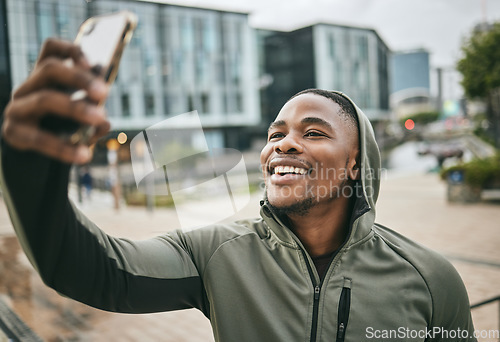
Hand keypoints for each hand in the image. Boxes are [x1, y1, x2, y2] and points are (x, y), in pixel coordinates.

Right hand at [2, 38, 110, 163]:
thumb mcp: (82, 119)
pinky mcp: (13, 132)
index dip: (71, 50)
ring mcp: (17, 108)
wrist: (37, 158)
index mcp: (46, 77)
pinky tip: (83, 155)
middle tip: (105, 92)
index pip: (51, 49)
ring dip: (76, 108)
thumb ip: (94, 116)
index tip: (93, 63)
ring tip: (100, 119)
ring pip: (44, 99)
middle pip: (49, 69)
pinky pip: (37, 138)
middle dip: (79, 78)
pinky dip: (64, 147)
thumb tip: (106, 124)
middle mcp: (28, 87)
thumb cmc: (63, 130)